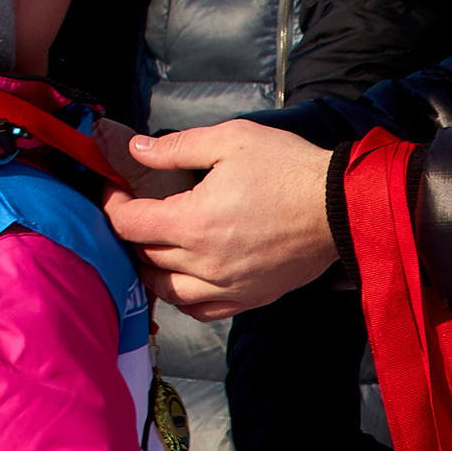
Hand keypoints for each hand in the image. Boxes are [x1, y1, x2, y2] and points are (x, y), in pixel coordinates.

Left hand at [103, 116, 340, 316]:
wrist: (339, 206)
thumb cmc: (287, 168)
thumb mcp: (231, 140)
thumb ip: (178, 147)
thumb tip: (138, 151)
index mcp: (194, 221)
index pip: (129, 225)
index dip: (113, 206)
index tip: (114, 192)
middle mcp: (204, 261)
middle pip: (144, 256)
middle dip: (130, 234)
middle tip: (135, 213)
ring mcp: (227, 285)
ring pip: (167, 291)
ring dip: (151, 271)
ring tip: (152, 250)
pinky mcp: (249, 297)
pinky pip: (201, 310)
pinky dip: (183, 298)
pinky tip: (183, 280)